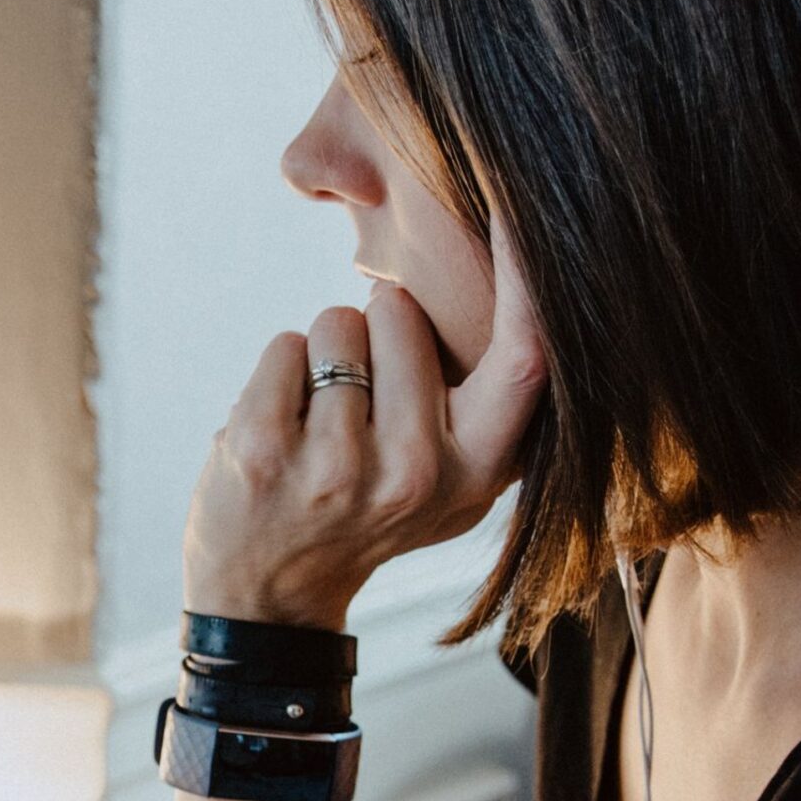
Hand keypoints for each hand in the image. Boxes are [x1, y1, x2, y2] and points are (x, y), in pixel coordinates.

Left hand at [182, 216, 547, 630]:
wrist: (269, 595)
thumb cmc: (370, 512)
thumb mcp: (455, 479)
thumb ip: (493, 402)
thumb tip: (534, 279)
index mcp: (479, 471)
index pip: (526, 356)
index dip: (528, 276)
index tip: (521, 206)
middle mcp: (417, 473)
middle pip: (401, 311)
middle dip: (377, 327)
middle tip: (364, 405)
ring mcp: (338, 467)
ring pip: (338, 321)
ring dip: (325, 355)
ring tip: (322, 424)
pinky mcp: (266, 451)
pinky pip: (286, 345)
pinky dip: (279, 373)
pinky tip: (282, 432)